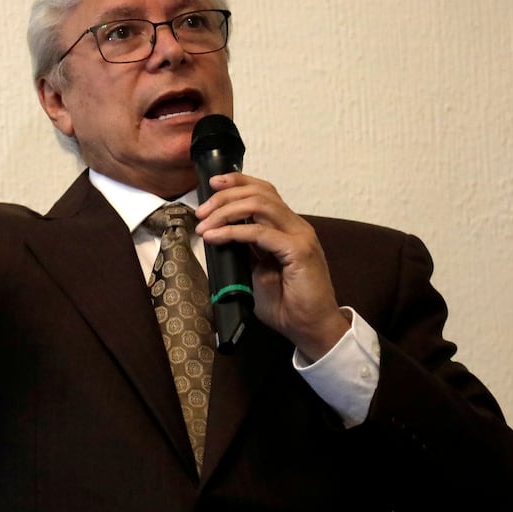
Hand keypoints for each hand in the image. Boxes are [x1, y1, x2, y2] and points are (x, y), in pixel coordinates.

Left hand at [195, 173, 350, 361]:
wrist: (311, 329)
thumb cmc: (287, 305)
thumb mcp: (257, 271)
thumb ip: (245, 251)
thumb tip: (218, 234)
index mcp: (288, 228)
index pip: (264, 192)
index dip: (238, 182)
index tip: (212, 184)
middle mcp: (296, 226)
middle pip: (260, 193)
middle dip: (226, 196)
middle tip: (201, 212)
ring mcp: (300, 236)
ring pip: (260, 205)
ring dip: (226, 211)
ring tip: (205, 224)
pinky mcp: (299, 250)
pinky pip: (260, 232)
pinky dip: (234, 232)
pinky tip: (216, 237)